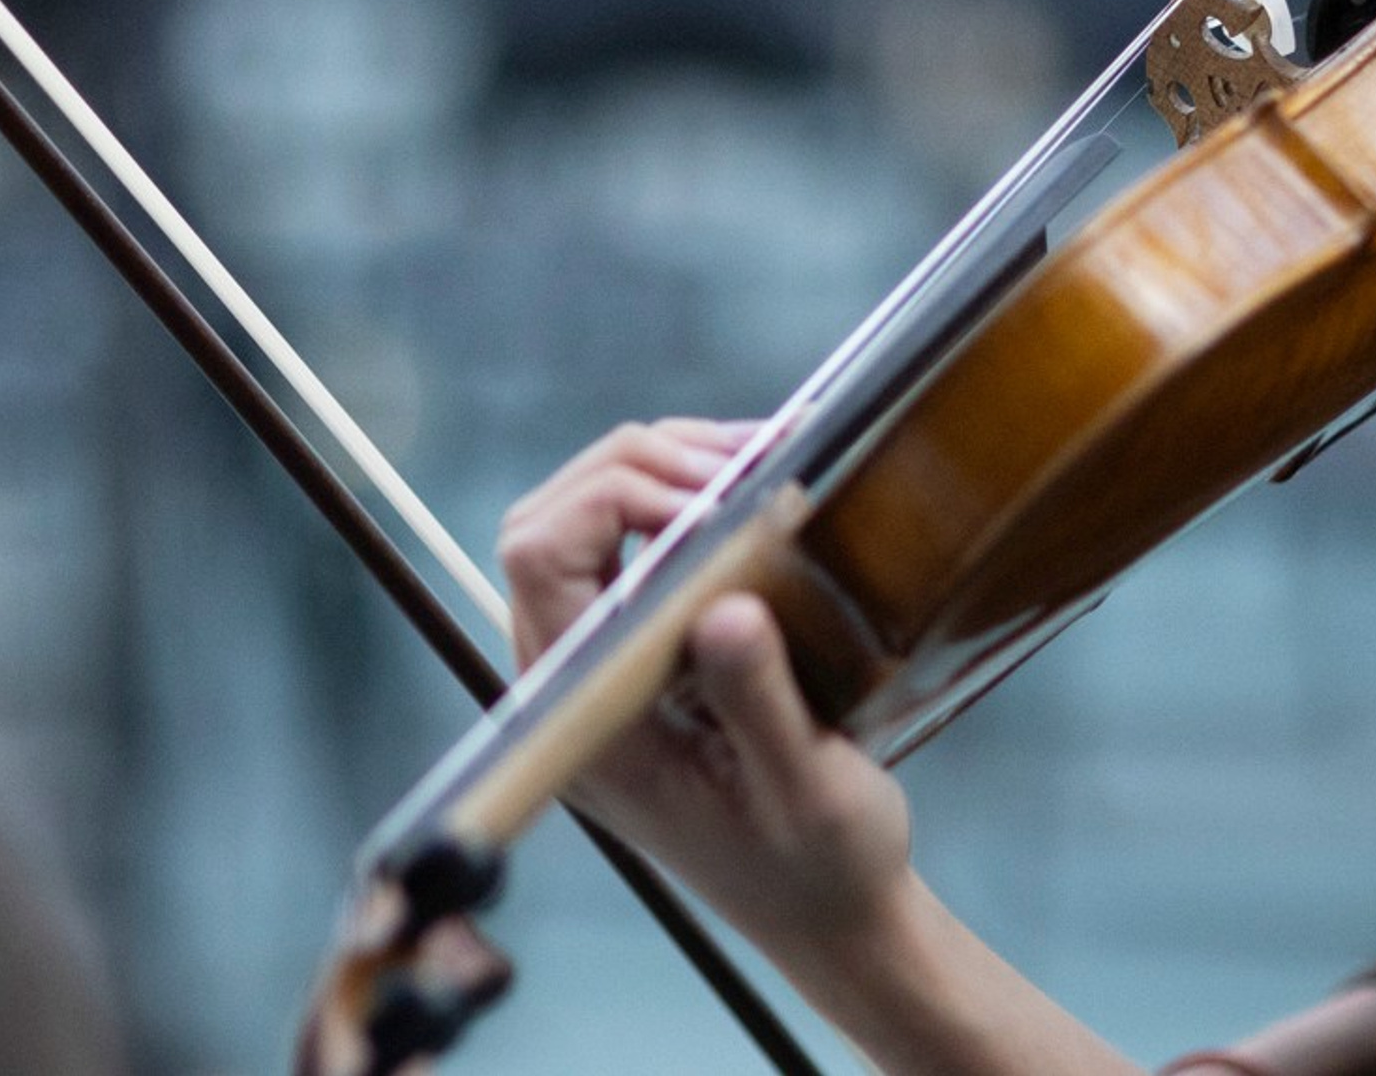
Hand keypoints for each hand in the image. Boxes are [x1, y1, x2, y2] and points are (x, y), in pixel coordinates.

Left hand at [496, 420, 915, 964]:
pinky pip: (629, 540)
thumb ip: (759, 702)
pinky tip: (753, 483)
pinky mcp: (639, 650)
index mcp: (588, 724)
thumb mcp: (808, 791)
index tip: (715, 500)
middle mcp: (574, 686)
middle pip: (552, 518)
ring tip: (760, 461)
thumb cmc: (821, 866)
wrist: (834, 913)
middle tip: (745, 467)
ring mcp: (601, 664)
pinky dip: (686, 493)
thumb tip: (723, 608)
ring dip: (666, 469)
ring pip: (586, 514)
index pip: (541, 559)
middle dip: (642, 465)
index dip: (615, 498)